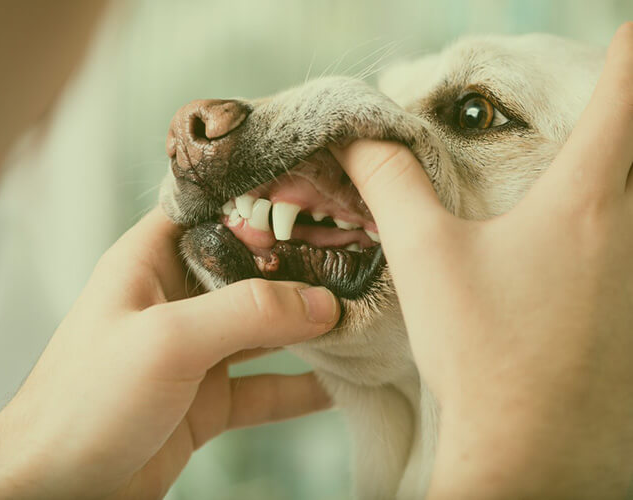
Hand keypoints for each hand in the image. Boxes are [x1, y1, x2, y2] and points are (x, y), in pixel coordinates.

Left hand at [0, 209, 338, 499]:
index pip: (211, 212)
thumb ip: (246, 313)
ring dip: (308, 328)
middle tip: (356, 260)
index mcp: (150, 262)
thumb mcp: (167, 341)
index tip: (316, 197)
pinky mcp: (207, 400)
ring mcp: (194, 352)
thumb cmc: (84, 403)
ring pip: (264, 330)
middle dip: (300, 268)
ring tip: (360, 319)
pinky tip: (338, 384)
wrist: (56, 490)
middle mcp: (175, 300)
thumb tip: (321, 302)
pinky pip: (264, 386)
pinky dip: (300, 387)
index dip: (260, 201)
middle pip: (249, 271)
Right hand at [332, 23, 632, 498]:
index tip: (631, 25)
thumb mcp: (425, 255)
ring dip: (623, 175)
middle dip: (628, 116)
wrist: (525, 446)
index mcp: (582, 203)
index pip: (623, 99)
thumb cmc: (478, 349)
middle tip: (612, 95)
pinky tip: (582, 259)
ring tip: (589, 176)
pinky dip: (619, 232)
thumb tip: (362, 138)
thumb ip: (392, 184)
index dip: (629, 52)